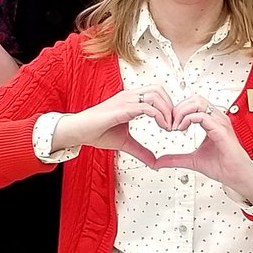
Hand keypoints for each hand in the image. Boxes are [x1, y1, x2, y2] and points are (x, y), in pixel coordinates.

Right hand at [53, 86, 171, 166]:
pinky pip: (146, 106)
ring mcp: (125, 100)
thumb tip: (155, 163)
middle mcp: (129, 96)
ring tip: (169, 127)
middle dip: (171, 105)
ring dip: (167, 110)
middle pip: (159, 89)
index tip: (172, 124)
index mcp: (131, 100)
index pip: (156, 92)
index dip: (168, 105)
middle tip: (174, 125)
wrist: (78, 131)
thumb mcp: (125, 143)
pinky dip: (158, 115)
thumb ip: (141, 151)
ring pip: (155, 94)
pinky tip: (162, 127)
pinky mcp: (121, 108)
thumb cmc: (97, 132)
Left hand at [147, 95, 252, 202]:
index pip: (193, 104)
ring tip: (175, 126)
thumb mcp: (192, 160)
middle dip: (178, 108)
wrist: (237, 177)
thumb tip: (158, 161)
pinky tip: (182, 129)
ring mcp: (220, 123)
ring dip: (182, 111)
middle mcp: (217, 119)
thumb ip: (175, 158)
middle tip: (170, 123)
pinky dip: (188, 119)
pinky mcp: (221, 131)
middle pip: (194, 98)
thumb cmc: (222, 166)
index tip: (169, 125)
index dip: (178, 110)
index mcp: (211, 122)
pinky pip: (203, 116)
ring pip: (198, 102)